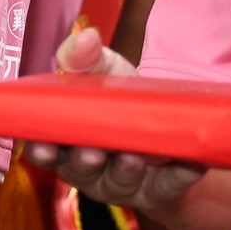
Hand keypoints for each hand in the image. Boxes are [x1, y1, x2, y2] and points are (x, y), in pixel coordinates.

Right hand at [22, 27, 207, 215]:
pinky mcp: (157, 190)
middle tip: (91, 152)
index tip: (42, 144)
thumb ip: (88, 57)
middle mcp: (88, 167)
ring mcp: (121, 182)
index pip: (45, 150)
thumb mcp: (105, 71)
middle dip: (84, 163)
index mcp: (65, 140)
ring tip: (133, 157)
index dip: (41, 149)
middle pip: (79, 170)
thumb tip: (84, 39)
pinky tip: (189, 163)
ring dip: (125, 171)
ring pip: (118, 183)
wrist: (165, 120)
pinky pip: (165, 187)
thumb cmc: (122, 97)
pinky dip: (177, 176)